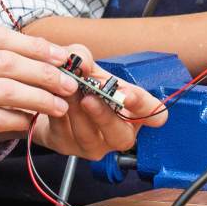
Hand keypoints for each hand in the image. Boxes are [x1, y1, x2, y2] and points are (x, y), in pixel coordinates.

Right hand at [0, 28, 85, 205]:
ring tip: (60, 105)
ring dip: (40, 97)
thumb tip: (39, 55)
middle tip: (70, 84)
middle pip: (3, 61)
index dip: (33, 45)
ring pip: (3, 89)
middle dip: (44, 71)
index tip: (62, 57)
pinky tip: (32, 124)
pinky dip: (20, 120)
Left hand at [33, 45, 166, 159]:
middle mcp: (118, 133)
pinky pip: (64, 133)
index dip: (144, 106)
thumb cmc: (80, 83)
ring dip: (76, 112)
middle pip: (121, 136)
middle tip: (89, 98)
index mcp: (134, 112)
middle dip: (104, 116)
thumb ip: (84, 58)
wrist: (52, 98)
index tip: (127, 95)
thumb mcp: (86, 65)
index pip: (154, 114)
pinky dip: (58, 114)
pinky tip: (53, 98)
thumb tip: (81, 64)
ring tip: (66, 91)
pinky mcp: (67, 146)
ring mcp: (93, 145)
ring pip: (88, 135)